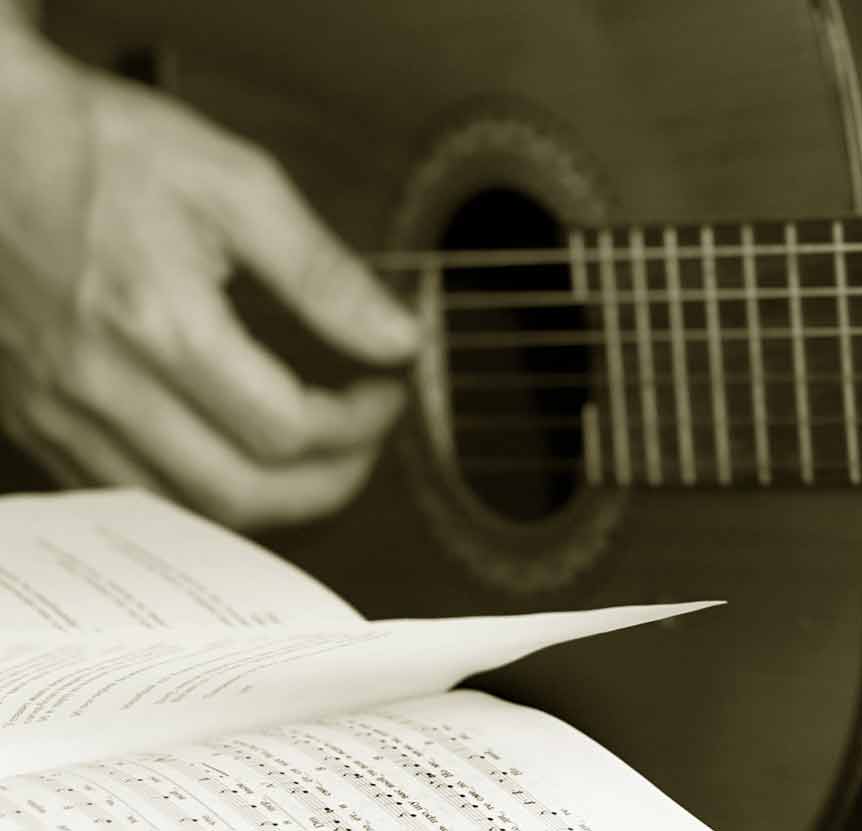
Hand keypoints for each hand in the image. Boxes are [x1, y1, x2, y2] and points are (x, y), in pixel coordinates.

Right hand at [0, 32, 418, 527]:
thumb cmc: (98, 145)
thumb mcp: (235, 185)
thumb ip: (324, 274)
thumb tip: (398, 338)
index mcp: (160, 325)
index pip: (289, 429)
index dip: (360, 423)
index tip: (387, 388)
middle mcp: (101, 383)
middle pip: (240, 494)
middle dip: (329, 481)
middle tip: (365, 438)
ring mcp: (57, 408)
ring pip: (179, 510)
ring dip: (264, 501)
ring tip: (314, 457)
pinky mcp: (30, 414)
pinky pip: (120, 492)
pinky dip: (191, 495)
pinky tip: (230, 455)